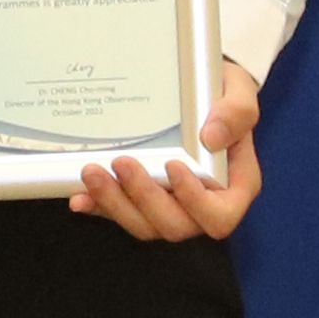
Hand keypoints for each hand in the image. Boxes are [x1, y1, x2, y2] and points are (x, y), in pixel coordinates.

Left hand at [70, 57, 266, 240]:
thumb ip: (236, 112)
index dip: (196, 202)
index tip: (174, 166)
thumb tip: (211, 138)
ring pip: (143, 225)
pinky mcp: (140, 201)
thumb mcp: (239, 92)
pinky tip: (79, 196)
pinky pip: (119, 213)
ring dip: (115, 203)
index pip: (220, 216)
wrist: (198, 92)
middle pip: (175, 226)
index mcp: (233, 188)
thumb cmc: (223, 95)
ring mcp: (170, 206)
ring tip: (91, 171)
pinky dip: (98, 207)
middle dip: (144, 198)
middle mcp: (201, 205)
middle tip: (121, 162)